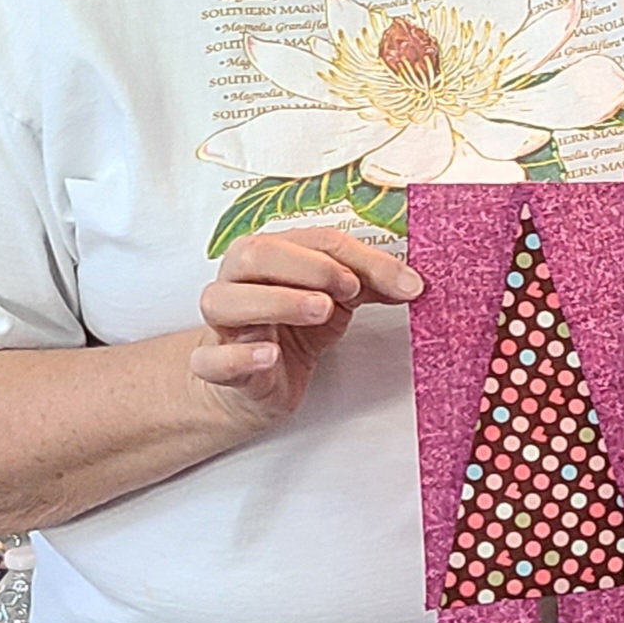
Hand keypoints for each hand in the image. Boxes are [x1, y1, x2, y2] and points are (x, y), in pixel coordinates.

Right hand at [192, 226, 421, 427]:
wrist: (259, 383)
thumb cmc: (294, 328)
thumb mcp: (339, 300)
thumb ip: (370, 284)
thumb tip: (412, 282)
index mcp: (270, 254)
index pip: (313, 240)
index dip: (358, 257)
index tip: (400, 281)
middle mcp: (237, 280)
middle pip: (255, 254)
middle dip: (309, 267)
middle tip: (349, 290)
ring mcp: (221, 323)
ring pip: (224, 300)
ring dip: (276, 301)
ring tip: (320, 311)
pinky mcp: (215, 366)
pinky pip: (211, 360)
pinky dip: (239, 356)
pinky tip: (270, 355)